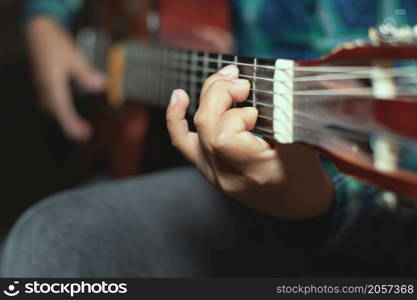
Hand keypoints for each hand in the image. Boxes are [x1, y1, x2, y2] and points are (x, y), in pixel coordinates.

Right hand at [26, 17, 105, 141]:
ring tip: (80, 128)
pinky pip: (51, 103)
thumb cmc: (55, 44)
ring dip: (65, 119)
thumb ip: (86, 73)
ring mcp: (42, 87)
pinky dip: (61, 110)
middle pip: (57, 113)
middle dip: (70, 125)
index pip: (62, 110)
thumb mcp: (74, 57)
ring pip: (53, 109)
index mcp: (52, 84)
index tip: (82, 134)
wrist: (38, 32)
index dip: (72, 124)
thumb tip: (101, 85)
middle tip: (85, 134)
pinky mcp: (43, 85)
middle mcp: (45, 89)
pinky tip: (70, 114)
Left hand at [167, 65, 333, 218]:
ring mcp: (212, 173)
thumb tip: (276, 80)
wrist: (294, 204)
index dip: (237, 114)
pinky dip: (176, 118)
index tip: (258, 111)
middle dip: (221, 93)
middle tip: (244, 84)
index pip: (223, 137)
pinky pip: (182, 142)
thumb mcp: (306, 146)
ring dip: (208, 97)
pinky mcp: (206, 168)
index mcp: (255, 172)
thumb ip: (286, 116)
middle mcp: (227, 176)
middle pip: (206, 125)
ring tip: (227, 80)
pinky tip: (179, 96)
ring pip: (194, 128)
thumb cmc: (304, 175)